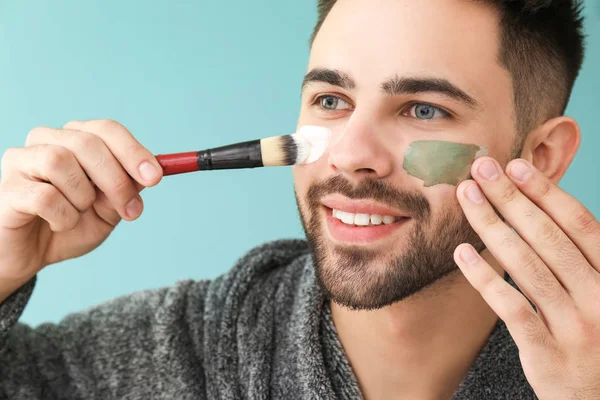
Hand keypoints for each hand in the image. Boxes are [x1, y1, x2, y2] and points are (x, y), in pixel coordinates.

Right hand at [0, 120, 162, 300]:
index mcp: (73, 139)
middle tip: (130, 210)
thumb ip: (126, 189)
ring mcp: (20, 161)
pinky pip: (45, 195)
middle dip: (117, 179)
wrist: (29, 256)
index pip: (106, 129)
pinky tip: (58, 224)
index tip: (155, 177)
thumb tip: (148, 173)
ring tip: (78, 214)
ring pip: (61, 161)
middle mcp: (45, 141)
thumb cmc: (68, 226)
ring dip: (83, 196)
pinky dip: (63, 216)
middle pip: (88, 142)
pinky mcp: (7, 188)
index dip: (133, 151)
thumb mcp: (107, 210)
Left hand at [453, 156, 599, 399]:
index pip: (579, 224)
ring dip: (492, 226)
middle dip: (511, 198)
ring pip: (526, 265)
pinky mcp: (546, 352)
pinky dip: (484, 278)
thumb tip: (548, 208)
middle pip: (548, 237)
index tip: (514, 165)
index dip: (545, 192)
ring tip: (466, 197)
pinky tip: (461, 253)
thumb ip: (584, 257)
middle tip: (480, 169)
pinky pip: (511, 307)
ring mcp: (574, 326)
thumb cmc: (596, 335)